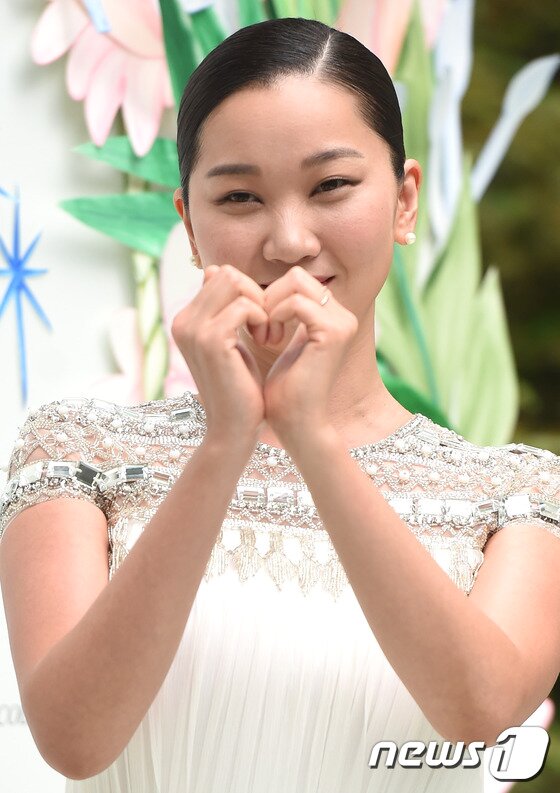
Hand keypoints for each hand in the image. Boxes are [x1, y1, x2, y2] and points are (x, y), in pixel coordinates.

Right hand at [171, 264, 269, 443]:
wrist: (233, 428)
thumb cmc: (239, 388)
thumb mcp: (230, 342)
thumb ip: (223, 309)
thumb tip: (216, 270)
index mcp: (186, 320)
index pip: (220, 275)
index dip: (248, 293)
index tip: (260, 323)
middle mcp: (183, 321)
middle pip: (227, 273)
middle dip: (255, 294)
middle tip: (267, 327)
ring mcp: (193, 329)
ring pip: (235, 282)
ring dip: (260, 304)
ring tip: (267, 335)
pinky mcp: (211, 340)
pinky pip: (244, 305)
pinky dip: (262, 318)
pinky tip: (267, 341)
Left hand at [261, 266, 358, 442]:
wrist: (295, 424)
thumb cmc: (281, 389)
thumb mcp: (268, 336)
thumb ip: (258, 304)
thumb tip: (216, 270)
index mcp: (331, 316)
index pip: (295, 280)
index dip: (267, 297)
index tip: (256, 326)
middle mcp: (342, 315)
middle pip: (296, 276)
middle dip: (267, 298)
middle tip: (258, 330)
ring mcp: (342, 322)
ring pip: (296, 282)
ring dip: (269, 307)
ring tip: (263, 336)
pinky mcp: (334, 333)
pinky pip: (296, 302)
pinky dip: (275, 316)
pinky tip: (269, 339)